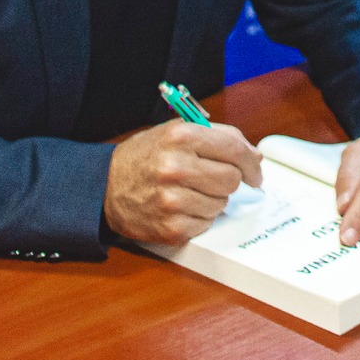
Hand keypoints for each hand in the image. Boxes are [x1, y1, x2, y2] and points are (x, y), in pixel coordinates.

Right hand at [103, 120, 262, 245]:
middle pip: (231, 179)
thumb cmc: (145, 157)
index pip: (234, 149)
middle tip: (213, 179)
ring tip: (190, 192)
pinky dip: (200, 217)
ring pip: (221, 204)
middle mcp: (175, 167)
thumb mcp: (177, 132)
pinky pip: (206, 224)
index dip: (251, 162)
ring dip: (213, 200)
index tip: (255, 172)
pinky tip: (182, 208)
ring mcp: (172, 201)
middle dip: (229, 180)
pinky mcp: (170, 228)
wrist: (103, 187)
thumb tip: (254, 157)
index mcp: (180, 137)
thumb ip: (218, 138)